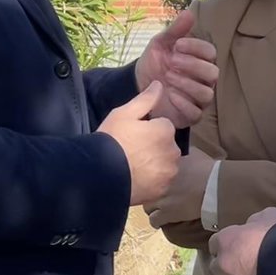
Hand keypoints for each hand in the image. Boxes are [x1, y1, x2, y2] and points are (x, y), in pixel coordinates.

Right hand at [97, 81, 179, 205]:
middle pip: (166, 145)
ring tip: (133, 165)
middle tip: (131, 150)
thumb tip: (159, 84)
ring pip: (166, 163)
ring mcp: (169, 172)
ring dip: (156, 163)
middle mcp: (173, 151)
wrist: (102, 175)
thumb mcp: (124, 114)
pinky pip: (161, 181)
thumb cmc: (112, 140)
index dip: (148, 129)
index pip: (163, 126)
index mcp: (165, 130)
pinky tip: (136, 178)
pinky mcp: (163, 190)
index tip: (132, 135)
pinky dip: (153, 180)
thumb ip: (145, 99)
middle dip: (154, 146)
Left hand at [135, 9, 217, 128]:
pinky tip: (169, 94)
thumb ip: (175, 30)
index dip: (196, 47)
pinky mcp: (190, 115)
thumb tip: (189, 12)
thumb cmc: (156, 60)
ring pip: (207, 94)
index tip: (177, 45)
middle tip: (172, 61)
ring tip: (168, 77)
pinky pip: (196, 113)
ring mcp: (199, 98)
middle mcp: (204, 79)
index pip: (210, 52)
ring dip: (187, 84)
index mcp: (200, 59)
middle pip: (212, 73)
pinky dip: (184, 103)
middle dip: (192, 65)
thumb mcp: (161, 42)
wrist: (139, 83)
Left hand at [146, 146, 215, 227]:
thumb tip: (177, 148)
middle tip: (157, 193)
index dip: (151, 176)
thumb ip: (180, 151)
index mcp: (162, 165)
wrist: (215, 186)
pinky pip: (154, 220)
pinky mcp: (166, 213)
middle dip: (149, 191)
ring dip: (152, 207)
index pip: (147, 171)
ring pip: (146, 206)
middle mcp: (156, 181)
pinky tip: (161, 220)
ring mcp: (160, 198)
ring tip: (160, 207)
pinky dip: (156, 221)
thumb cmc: (207, 168)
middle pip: (144, 189)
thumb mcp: (192, 152)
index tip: (157, 178)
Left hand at [208, 207, 275, 274]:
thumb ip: (254, 222)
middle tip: (238, 264)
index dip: (223, 245)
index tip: (231, 245)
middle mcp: (226, 265)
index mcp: (227, 241)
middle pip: (216, 268)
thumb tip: (252, 226)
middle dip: (225, 267)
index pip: (214, 244)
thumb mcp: (268, 216)